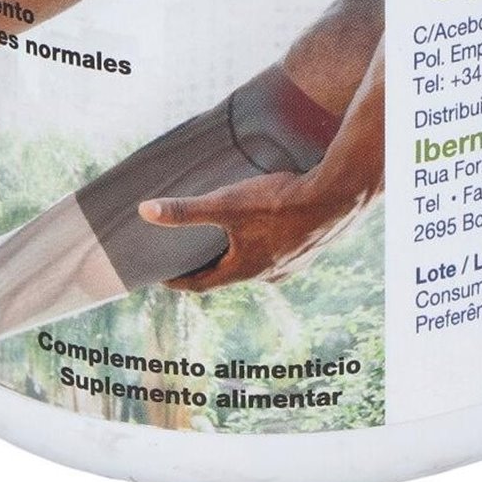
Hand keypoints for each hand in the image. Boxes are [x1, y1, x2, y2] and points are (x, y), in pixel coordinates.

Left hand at [138, 169, 362, 291]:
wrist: (335, 197)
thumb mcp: (226, 203)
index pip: (201, 285)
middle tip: (191, 251)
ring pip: (256, 264)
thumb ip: (186, 210)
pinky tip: (266, 227)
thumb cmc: (279, 202)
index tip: (162, 277)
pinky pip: (278, 253)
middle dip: (209, 264)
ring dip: (239, 254)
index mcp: (244, 269)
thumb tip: (146, 212)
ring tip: (227, 237)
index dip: (179, 281)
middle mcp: (267, 275)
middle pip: (229, 275)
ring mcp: (291, 265)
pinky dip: (264, 245)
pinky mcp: (307, 250)